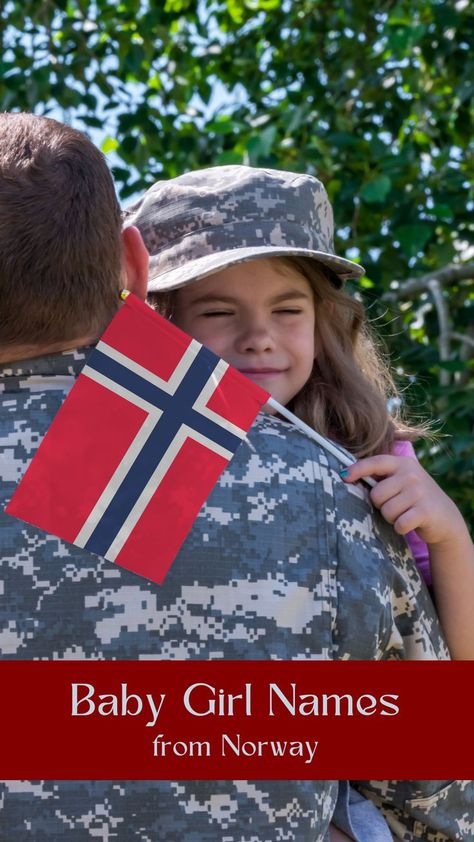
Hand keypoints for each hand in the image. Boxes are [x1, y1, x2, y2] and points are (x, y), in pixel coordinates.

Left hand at [340, 454, 465, 546]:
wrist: (444, 517)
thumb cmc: (413, 498)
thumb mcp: (401, 481)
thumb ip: (381, 477)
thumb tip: (345, 476)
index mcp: (402, 463)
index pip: (376, 463)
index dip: (358, 469)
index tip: (344, 476)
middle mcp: (411, 474)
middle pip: (377, 494)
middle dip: (380, 505)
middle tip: (394, 505)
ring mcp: (419, 492)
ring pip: (387, 511)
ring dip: (391, 518)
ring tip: (403, 513)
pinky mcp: (425, 511)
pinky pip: (399, 523)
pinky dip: (400, 527)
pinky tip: (410, 523)